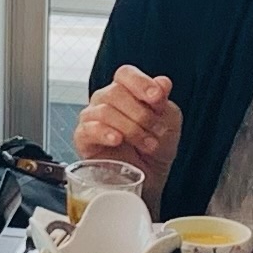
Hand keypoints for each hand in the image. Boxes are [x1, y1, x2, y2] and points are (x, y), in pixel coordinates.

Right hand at [75, 65, 180, 179]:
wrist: (149, 179)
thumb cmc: (156, 147)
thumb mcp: (170, 122)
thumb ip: (164, 102)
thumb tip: (162, 82)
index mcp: (127, 91)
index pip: (125, 74)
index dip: (141, 83)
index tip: (157, 98)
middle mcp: (106, 100)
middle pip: (115, 92)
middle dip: (141, 114)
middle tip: (157, 131)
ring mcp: (92, 118)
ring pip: (105, 111)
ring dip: (131, 129)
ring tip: (147, 144)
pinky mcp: (83, 139)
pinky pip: (88, 129)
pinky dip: (104, 133)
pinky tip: (118, 140)